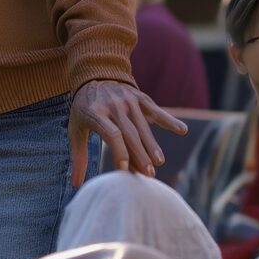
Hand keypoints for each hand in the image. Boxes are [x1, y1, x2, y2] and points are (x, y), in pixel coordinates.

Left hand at [68, 78, 189, 186]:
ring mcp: (128, 100)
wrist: (95, 75)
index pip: (111, 135)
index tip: (124, 170)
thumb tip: (75, 184)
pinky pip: (156, 111)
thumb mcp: (76, 128)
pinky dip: (169, 120)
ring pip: (142, 126)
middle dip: (139, 154)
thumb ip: (78, 155)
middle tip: (148, 174)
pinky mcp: (140, 97)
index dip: (119, 152)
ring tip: (159, 162)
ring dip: (152, 144)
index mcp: (96, 113)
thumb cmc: (85, 108)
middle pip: (129, 133)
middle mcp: (113, 106)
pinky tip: (182, 130)